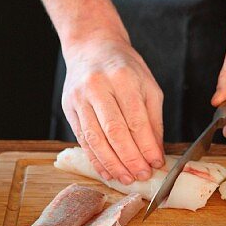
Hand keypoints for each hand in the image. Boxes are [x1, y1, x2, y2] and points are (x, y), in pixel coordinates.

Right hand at [61, 34, 164, 184]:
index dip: (146, 145)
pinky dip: (95, 159)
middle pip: (114, 131)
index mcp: (123, 78)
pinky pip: (82, 139)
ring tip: (126, 178)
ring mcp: (80, 98)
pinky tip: (106, 171)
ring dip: (112, 164)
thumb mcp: (147, 84)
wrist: (92, 47)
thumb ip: (152, 118)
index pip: (136, 119)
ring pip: (95, 139)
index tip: (156, 163)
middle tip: (142, 176)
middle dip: (130, 158)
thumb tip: (156, 152)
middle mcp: (98, 87)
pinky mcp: (68, 108)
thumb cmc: (124, 67)